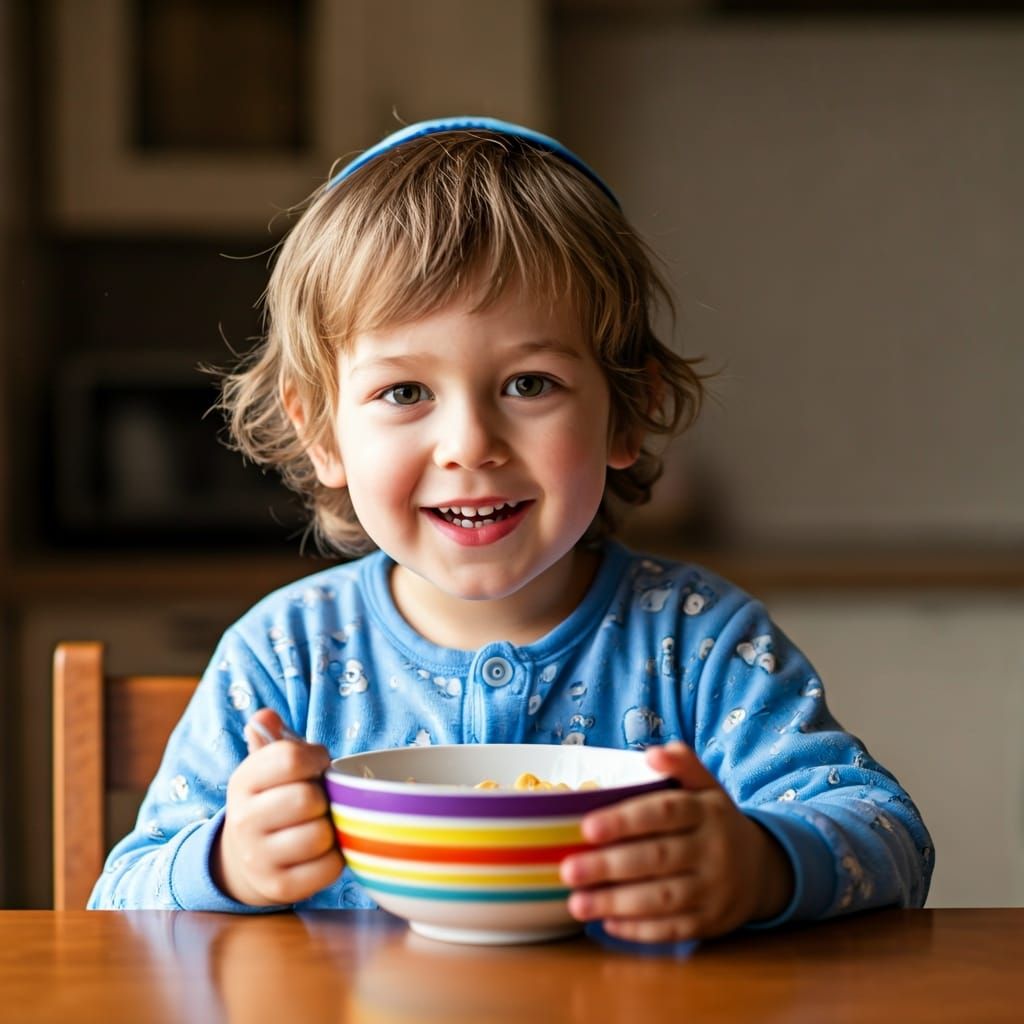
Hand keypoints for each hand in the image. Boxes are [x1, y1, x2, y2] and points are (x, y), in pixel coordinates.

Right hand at [212, 708, 343, 905]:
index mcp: (243, 781)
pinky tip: (324, 850)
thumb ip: (271, 737)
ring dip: (331, 828)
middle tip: (320, 799)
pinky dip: (336, 857)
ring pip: (320, 836)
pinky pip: (329, 868)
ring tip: (321, 823)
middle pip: (308, 798)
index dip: (317, 757)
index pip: (290, 757)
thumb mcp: (266, 767)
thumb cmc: (273, 800)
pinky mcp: (279, 888)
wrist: (245, 860)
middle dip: (324, 796)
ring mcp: (259, 858)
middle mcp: (243, 820)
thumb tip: (264, 716)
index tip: (319, 765)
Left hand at [559, 741, 793, 942]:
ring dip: (616, 903)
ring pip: (663, 899)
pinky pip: (673, 930)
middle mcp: (713, 851)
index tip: (586, 827)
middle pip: (658, 858)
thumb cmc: (715, 821)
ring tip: (577, 903)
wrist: (762, 869)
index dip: (626, 820)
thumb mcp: (706, 787)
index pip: (664, 812)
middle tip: (569, 870)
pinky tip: (607, 923)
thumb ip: (683, 765)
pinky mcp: (710, 923)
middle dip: (610, 866)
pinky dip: (639, 930)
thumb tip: (653, 753)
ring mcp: (714, 890)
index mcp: (707, 812)